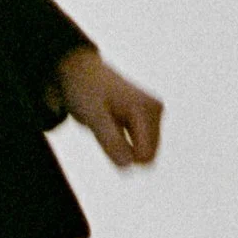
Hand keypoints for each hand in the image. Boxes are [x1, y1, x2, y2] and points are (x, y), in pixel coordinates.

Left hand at [55, 44, 163, 166]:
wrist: (82, 72)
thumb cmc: (85, 92)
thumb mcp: (93, 117)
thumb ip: (111, 141)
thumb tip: (128, 165)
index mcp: (146, 109)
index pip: (144, 156)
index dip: (120, 154)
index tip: (104, 133)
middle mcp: (156, 110)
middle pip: (146, 157)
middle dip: (123, 149)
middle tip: (104, 127)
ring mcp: (154, 114)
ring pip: (143, 153)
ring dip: (122, 144)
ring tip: (108, 122)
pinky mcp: (149, 118)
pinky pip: (140, 146)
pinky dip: (123, 140)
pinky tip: (113, 121)